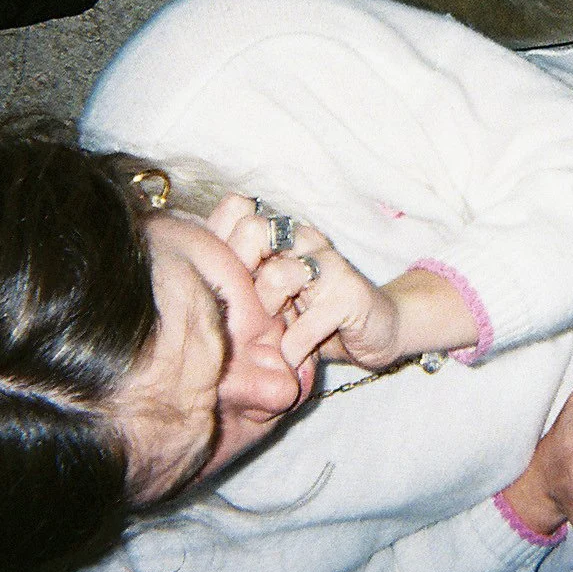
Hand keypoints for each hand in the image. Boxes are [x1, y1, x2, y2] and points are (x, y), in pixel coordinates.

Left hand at [202, 195, 474, 370]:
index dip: (220, 246)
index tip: (224, 288)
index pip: (237, 212)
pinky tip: (292, 360)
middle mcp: (305, 239)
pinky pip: (306, 323)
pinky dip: (292, 349)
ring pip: (278, 276)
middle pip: (252, 232)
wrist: (381, 329)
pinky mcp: (349, 295)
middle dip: (242, 279)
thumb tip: (190, 285)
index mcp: (283, 233)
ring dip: (268, 317)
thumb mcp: (276, 296)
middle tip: (247, 314)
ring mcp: (330, 264)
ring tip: (272, 337)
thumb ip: (245, 281)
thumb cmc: (317, 313)